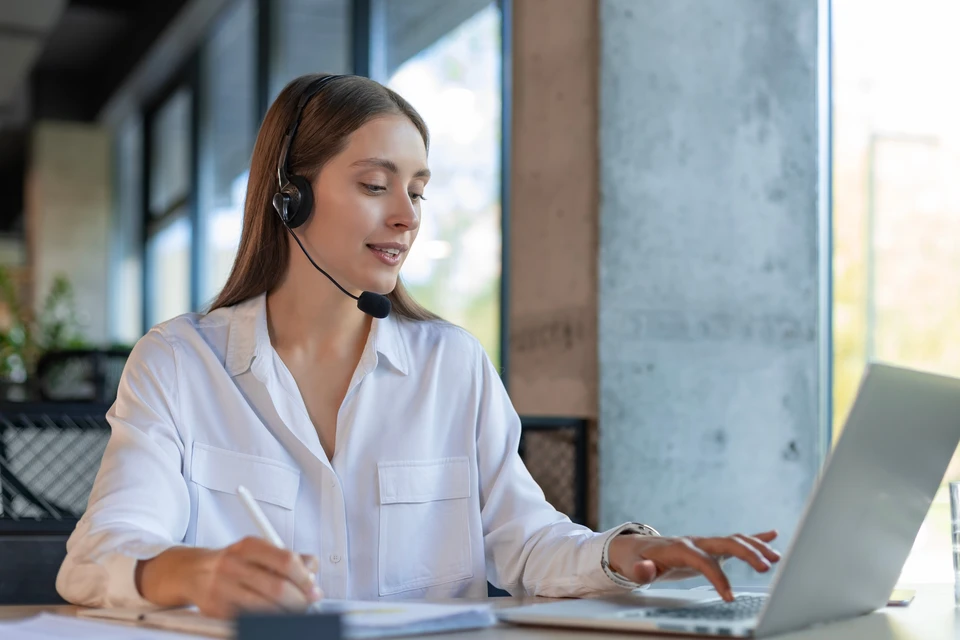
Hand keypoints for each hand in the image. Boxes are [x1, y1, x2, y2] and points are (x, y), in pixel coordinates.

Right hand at [137, 537, 322, 618]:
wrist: (192, 571)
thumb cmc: (232, 562)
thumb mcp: (258, 551)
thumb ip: (288, 557)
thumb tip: (313, 568)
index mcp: (249, 546)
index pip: (285, 561)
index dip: (304, 578)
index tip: (313, 589)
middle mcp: (234, 564)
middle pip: (277, 588)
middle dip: (298, 601)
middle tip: (307, 606)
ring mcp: (222, 587)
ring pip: (264, 608)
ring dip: (285, 615)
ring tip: (292, 614)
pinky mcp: (215, 608)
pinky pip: (247, 619)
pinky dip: (265, 621)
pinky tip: (272, 618)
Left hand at [607, 530, 780, 601]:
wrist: (637, 548)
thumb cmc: (638, 559)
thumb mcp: (634, 567)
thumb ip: (640, 571)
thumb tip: (645, 570)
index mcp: (679, 548)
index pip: (704, 561)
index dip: (717, 577)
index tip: (729, 597)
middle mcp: (696, 542)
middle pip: (726, 542)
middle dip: (747, 553)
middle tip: (767, 567)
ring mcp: (705, 543)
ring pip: (735, 540)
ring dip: (756, 546)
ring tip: (776, 557)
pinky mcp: (710, 547)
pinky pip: (735, 540)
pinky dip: (755, 537)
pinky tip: (773, 535)